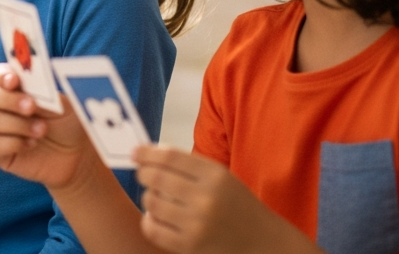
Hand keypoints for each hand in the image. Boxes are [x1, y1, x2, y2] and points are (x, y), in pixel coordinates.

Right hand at [0, 63, 99, 188]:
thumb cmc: (68, 123)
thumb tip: (30, 90)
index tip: (14, 80)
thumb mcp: (62, 105)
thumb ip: (44, 94)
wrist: (76, 154)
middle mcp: (3, 107)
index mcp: (17, 88)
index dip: (2, 75)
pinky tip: (32, 144)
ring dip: (19, 125)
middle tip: (31, 106)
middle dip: (10, 100)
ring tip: (42, 130)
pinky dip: (14, 144)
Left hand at [134, 145, 315, 253]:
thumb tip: (149, 152)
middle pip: (156, 177)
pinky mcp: (188, 246)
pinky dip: (149, 220)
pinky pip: (152, 228)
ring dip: (148, 197)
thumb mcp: (222, 178)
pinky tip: (158, 217)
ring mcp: (197, 225)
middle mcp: (206, 199)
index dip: (147, 153)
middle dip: (143, 173)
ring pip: (151, 202)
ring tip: (157, 198)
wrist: (263, 243)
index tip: (136, 152)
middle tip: (144, 174)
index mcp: (216, 176)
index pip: (170, 156)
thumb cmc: (237, 207)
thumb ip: (189, 165)